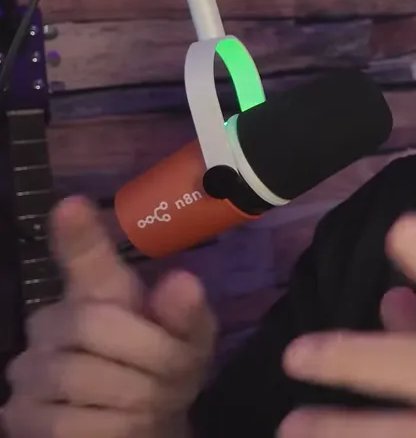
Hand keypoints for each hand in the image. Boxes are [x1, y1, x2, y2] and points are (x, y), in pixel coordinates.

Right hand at [1, 196, 216, 437]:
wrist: (147, 423)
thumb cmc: (165, 369)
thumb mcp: (191, 339)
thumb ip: (186, 313)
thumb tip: (182, 281)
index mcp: (101, 293)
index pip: (84, 257)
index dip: (78, 234)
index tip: (72, 205)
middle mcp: (55, 322)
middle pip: (92, 325)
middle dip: (150, 356)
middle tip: (178, 378)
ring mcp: (30, 370)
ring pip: (78, 377)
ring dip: (134, 397)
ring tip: (154, 403)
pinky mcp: (20, 417)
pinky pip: (64, 424)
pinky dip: (109, 429)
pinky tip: (126, 425)